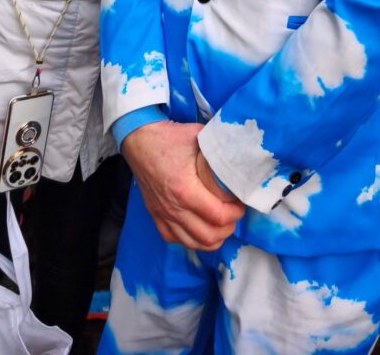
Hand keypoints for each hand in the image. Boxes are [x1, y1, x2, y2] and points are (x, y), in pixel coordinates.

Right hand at [122, 120, 244, 250]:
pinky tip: (198, 228)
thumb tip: (241, 154)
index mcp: (185, 190)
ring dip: (211, 238)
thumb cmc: (169, 137)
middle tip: (233, 215)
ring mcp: (162, 214)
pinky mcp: (155, 215)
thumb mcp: (198, 136)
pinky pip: (174, 239)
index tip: (241, 204)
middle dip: (227, 229)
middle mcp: (173, 207)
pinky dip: (190, 239)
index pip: (218, 216)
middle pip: (208, 236)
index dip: (235, 214)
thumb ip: (219, 148)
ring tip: (220, 224)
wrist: (139, 139)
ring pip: (192, 243)